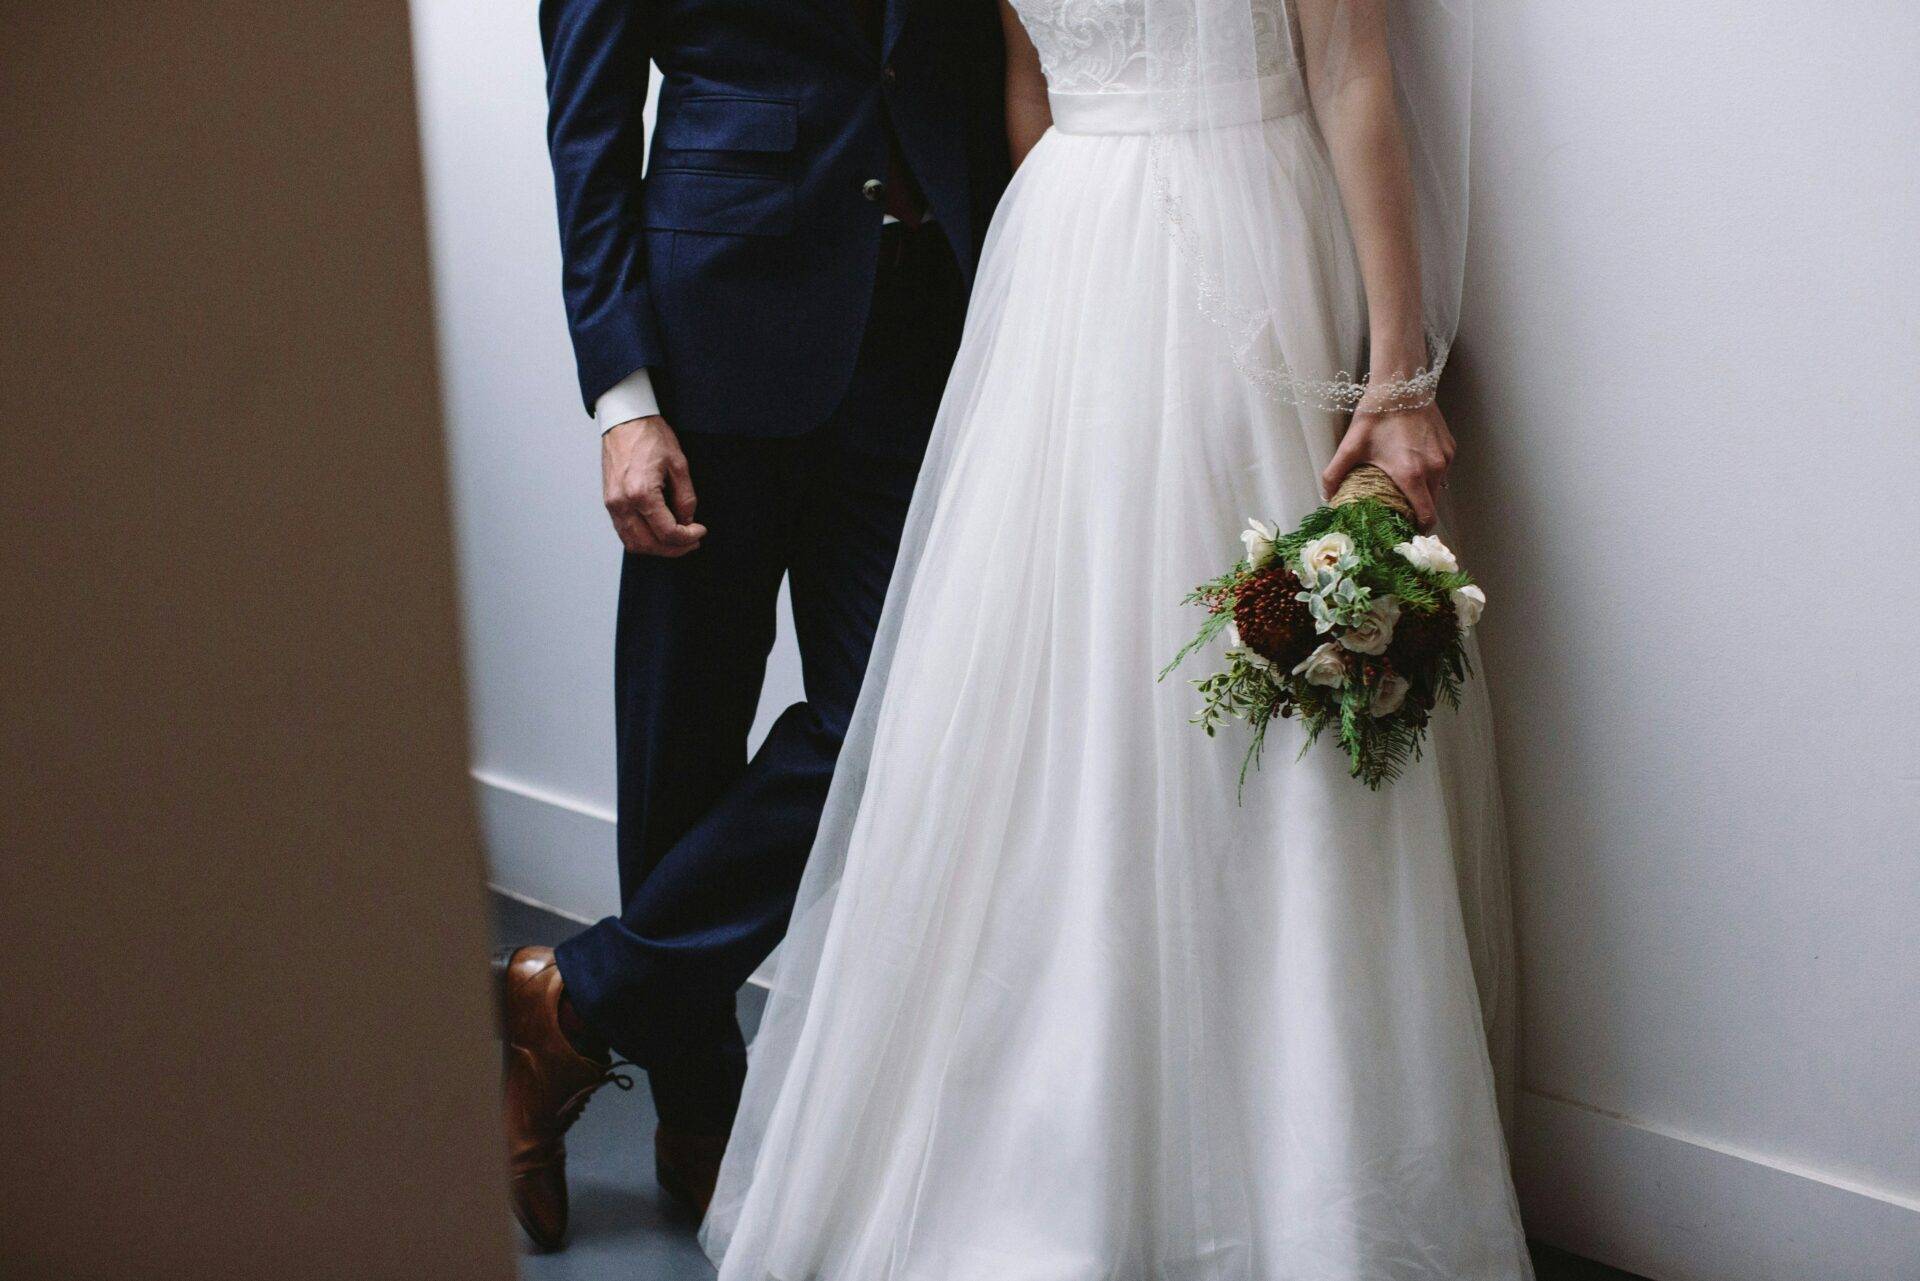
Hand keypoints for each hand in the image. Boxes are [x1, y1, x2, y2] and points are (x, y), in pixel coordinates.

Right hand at [602, 416, 705, 555]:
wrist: (625, 420)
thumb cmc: (650, 436)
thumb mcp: (679, 465)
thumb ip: (686, 498)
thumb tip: (687, 522)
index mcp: (641, 493)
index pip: (667, 532)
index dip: (688, 538)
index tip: (700, 531)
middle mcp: (622, 503)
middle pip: (649, 545)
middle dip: (674, 549)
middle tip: (692, 542)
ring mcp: (612, 504)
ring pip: (634, 544)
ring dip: (657, 548)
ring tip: (676, 541)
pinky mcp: (609, 503)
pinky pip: (624, 532)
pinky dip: (643, 539)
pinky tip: (658, 532)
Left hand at [1320, 401, 1456, 530]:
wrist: (1401, 384)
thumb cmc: (1376, 415)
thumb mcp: (1350, 446)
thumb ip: (1334, 474)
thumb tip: (1325, 497)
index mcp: (1412, 475)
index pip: (1426, 516)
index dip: (1418, 529)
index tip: (1406, 531)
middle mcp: (1434, 469)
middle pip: (1432, 505)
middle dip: (1418, 512)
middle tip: (1400, 512)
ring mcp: (1445, 457)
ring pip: (1439, 487)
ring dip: (1425, 492)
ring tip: (1406, 489)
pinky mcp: (1450, 446)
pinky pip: (1443, 470)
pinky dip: (1431, 473)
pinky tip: (1414, 465)